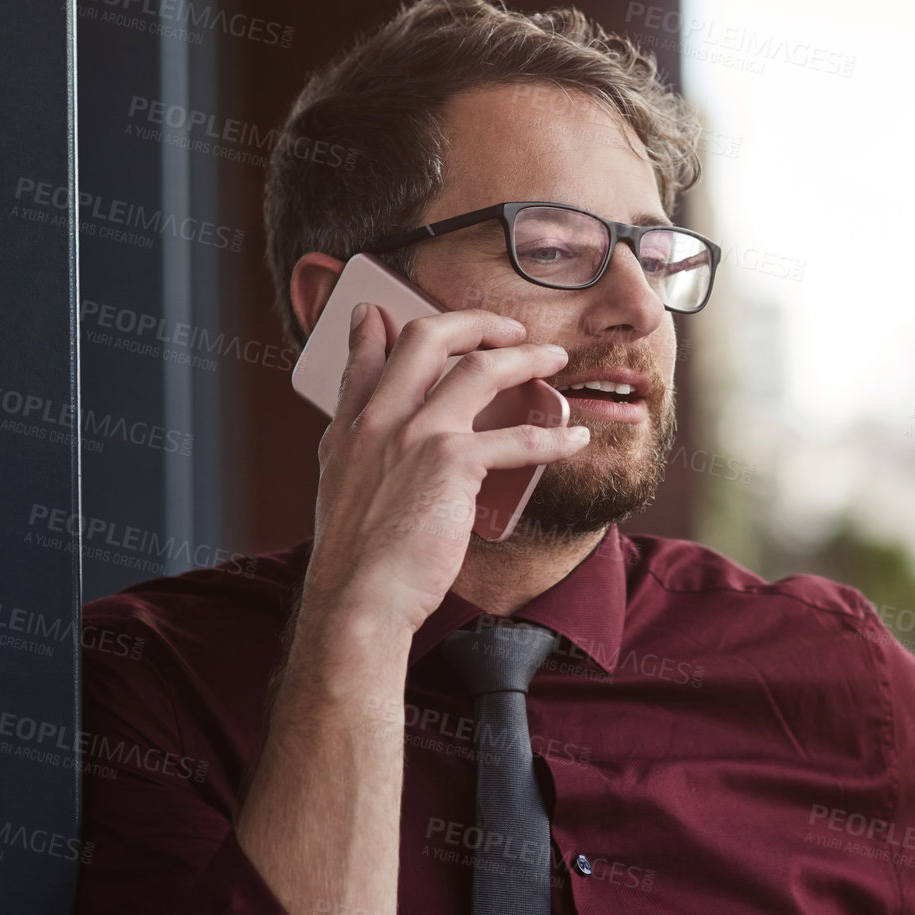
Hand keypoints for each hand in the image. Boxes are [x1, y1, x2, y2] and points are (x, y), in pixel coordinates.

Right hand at [299, 301, 590, 640]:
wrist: (359, 601)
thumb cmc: (359, 564)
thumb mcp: (342, 495)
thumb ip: (359, 457)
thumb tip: (374, 443)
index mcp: (349, 429)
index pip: (362, 359)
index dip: (375, 328)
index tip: (383, 312)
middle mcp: (379, 420)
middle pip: (427, 337)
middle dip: (473, 321)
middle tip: (504, 330)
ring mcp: (415, 434)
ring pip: (478, 368)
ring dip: (525, 358)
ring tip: (553, 359)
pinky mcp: (451, 462)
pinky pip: (517, 437)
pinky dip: (553, 437)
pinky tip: (573, 440)